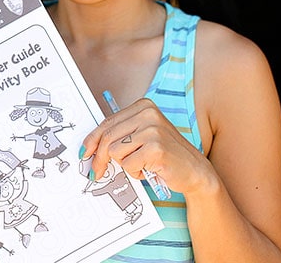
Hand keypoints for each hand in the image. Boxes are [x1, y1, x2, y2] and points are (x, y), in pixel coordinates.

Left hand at [79, 97, 212, 194]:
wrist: (195, 171)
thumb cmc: (165, 155)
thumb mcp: (142, 137)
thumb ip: (120, 136)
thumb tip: (90, 147)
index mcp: (143, 106)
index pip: (107, 123)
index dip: (92, 140)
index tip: (84, 153)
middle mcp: (148, 114)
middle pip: (108, 137)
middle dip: (99, 158)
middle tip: (95, 173)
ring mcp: (153, 130)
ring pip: (116, 152)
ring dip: (126, 165)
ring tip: (143, 164)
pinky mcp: (156, 148)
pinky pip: (129, 164)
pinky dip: (136, 173)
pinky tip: (150, 170)